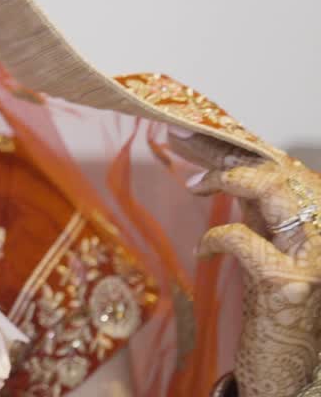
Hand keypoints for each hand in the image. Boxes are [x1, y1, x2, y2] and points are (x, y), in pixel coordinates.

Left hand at [180, 134, 320, 396]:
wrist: (290, 355)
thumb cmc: (273, 291)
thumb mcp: (263, 232)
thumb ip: (246, 197)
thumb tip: (204, 153)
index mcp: (314, 210)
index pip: (275, 163)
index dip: (231, 142)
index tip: (187, 129)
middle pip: (276, 168)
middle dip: (223, 150)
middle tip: (177, 140)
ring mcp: (311, 253)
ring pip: (276, 191)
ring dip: (228, 178)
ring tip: (194, 183)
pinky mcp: (291, 282)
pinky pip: (246, 242)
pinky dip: (216, 238)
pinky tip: (202, 251)